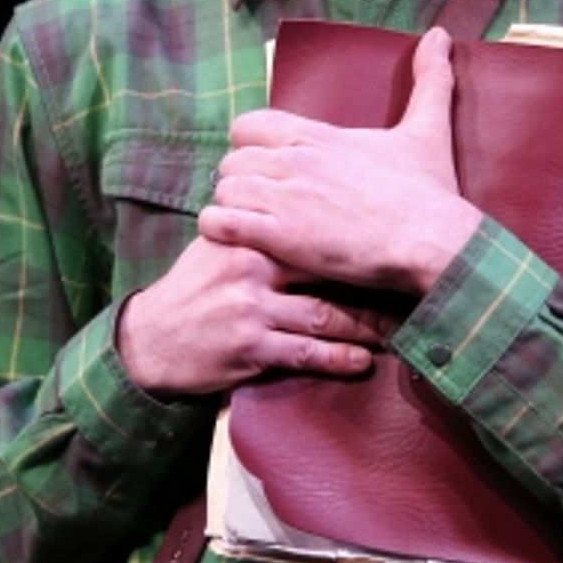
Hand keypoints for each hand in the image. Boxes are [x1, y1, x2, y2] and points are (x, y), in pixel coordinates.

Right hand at [116, 235, 390, 396]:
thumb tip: (310, 201)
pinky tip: (364, 361)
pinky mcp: (250, 348)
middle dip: (372, 277)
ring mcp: (251, 309)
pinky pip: (305, 353)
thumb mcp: (221, 245)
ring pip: (324, 313)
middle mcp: (252, 267)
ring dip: (367, 324)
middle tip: (410, 279)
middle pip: (327, 268)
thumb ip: (261, 227)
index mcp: (248, 235)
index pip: (309, 227)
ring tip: (400, 325)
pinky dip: (338, 358)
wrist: (152, 340)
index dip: (354, 235)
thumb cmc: (195, 289)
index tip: (392, 236)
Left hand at [199, 27, 482, 294]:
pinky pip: (221, 222)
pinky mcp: (280, 236)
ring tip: (256, 226)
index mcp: (317, 134)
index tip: (269, 167)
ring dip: (234, 208)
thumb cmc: (428, 192)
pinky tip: (244, 242)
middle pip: (231, 161)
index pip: (248, 125)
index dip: (251, 147)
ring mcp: (284, 197)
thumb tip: (440, 34)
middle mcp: (294, 159)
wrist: (432, 240)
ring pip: (224, 190)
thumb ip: (429, 80)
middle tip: (263, 204)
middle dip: (242, 182)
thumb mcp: (428, 129)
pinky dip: (223, 230)